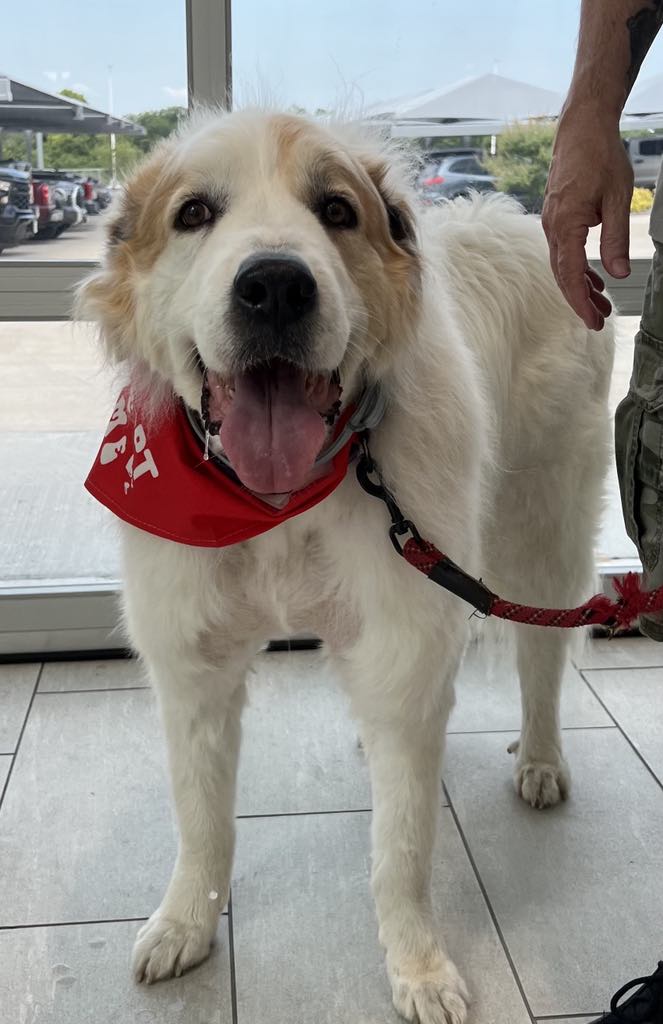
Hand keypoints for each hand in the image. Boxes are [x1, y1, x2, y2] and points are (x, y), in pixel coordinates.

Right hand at [542, 108, 633, 329]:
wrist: (581, 127)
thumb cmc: (599, 155)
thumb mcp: (617, 198)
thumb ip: (616, 238)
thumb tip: (618, 273)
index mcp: (566, 225)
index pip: (570, 275)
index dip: (581, 302)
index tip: (592, 321)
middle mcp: (553, 227)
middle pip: (563, 275)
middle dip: (580, 300)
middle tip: (598, 321)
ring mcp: (552, 222)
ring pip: (563, 264)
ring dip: (580, 285)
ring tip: (600, 303)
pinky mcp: (557, 216)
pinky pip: (564, 250)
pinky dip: (577, 267)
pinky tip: (593, 276)